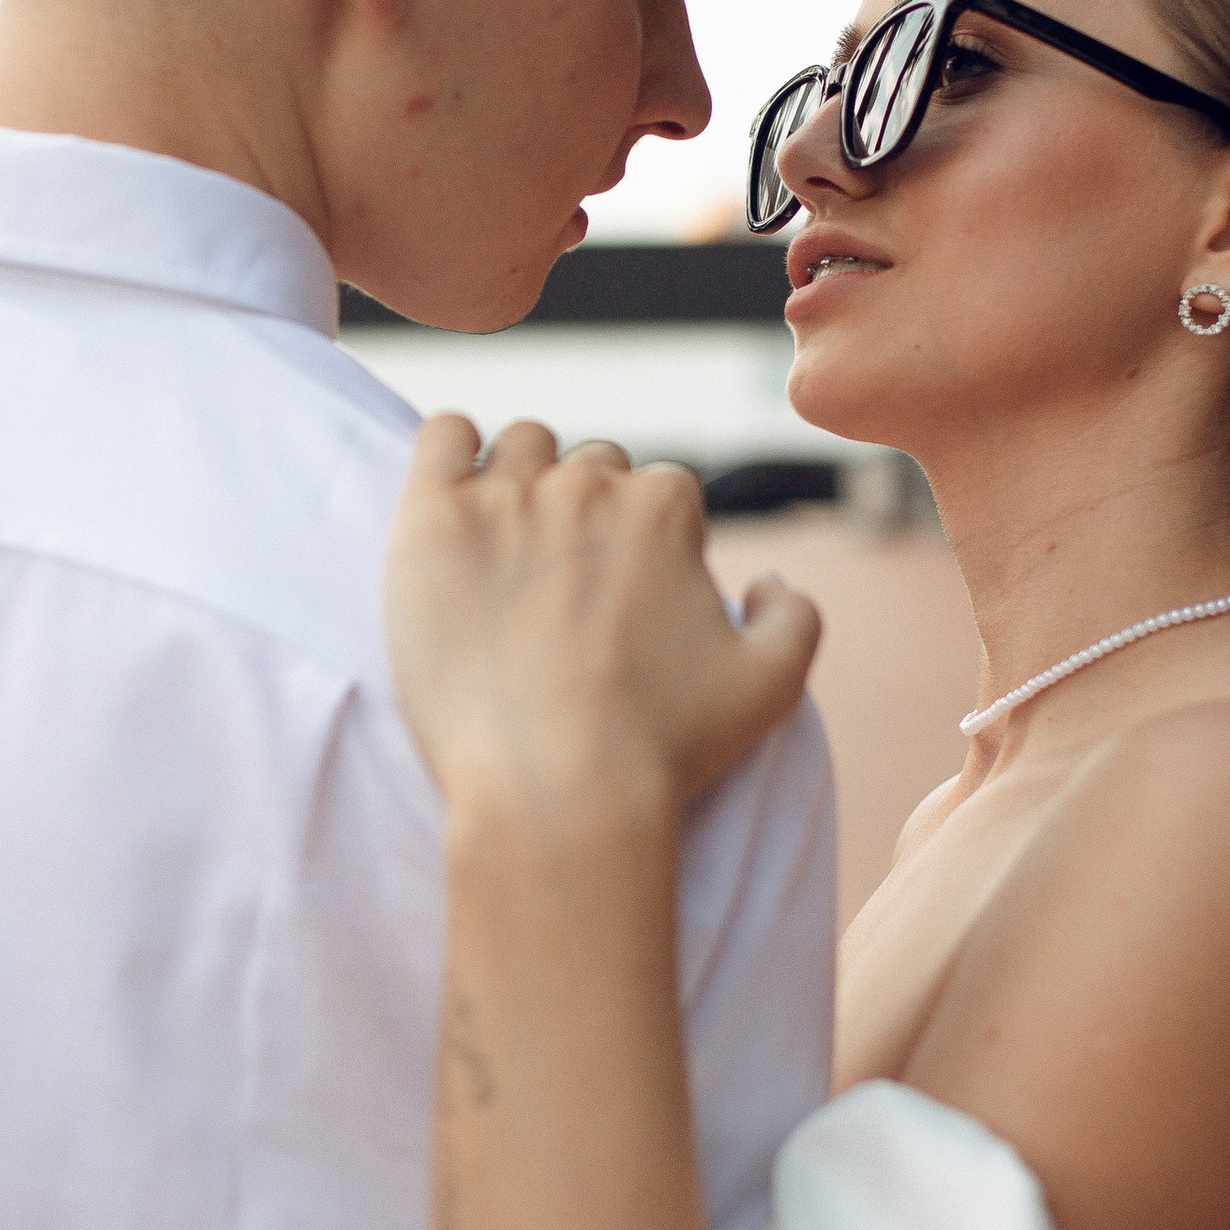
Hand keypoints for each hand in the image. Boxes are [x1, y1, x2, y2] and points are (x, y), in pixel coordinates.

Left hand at [385, 417, 820, 819]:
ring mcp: (505, 497)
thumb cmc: (662, 748)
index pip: (661, 491)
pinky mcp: (433, 519)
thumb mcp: (772, 686)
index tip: (625, 598)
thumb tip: (768, 578)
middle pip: (590, 467)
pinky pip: (442, 437)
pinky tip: (453, 506)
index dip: (649, 544)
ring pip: (520, 446)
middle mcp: (588, 485)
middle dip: (586, 514)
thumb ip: (796, 616)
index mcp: (665, 507)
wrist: (555, 791)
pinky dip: (450, 452)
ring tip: (506, 550)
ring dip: (521, 479)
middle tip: (563, 588)